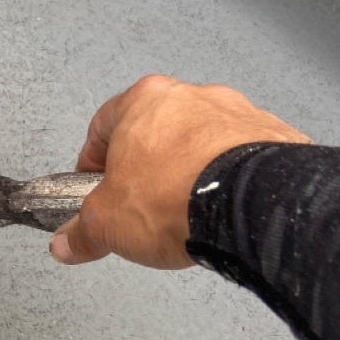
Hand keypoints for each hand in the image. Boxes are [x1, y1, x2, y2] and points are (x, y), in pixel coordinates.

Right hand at [50, 75, 310, 268]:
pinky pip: (239, 155)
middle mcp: (190, 97)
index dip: (92, 161)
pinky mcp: (271, 136)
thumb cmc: (178, 196)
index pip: (102, 126)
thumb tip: (69, 242)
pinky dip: (227, 177)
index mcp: (143, 101)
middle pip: (154, 130)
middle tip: (138, 201)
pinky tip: (219, 208)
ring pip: (200, 141)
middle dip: (144, 165)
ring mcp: (235, 113)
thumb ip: (82, 231)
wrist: (250, 206)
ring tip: (184, 209)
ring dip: (188, 168)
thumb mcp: (107, 223)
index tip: (93, 185)